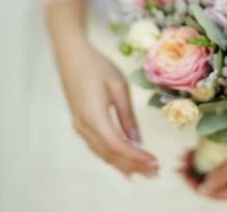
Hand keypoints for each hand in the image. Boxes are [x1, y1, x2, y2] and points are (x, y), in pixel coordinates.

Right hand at [54, 38, 158, 177]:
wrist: (71, 54)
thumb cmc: (97, 65)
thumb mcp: (119, 87)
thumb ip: (128, 116)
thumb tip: (137, 140)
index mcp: (94, 115)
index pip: (117, 145)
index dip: (136, 157)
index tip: (155, 162)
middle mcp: (83, 125)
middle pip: (109, 154)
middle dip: (133, 165)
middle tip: (155, 172)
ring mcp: (79, 125)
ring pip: (102, 153)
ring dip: (123, 164)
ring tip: (144, 171)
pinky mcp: (79, 122)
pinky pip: (96, 146)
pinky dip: (112, 156)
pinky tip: (124, 161)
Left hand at [185, 133, 226, 199]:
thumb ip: (224, 174)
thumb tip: (204, 190)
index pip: (215, 194)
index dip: (196, 185)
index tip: (181, 172)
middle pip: (211, 183)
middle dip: (193, 174)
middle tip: (179, 162)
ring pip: (211, 171)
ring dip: (195, 164)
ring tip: (183, 154)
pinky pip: (215, 159)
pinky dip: (203, 155)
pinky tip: (192, 148)